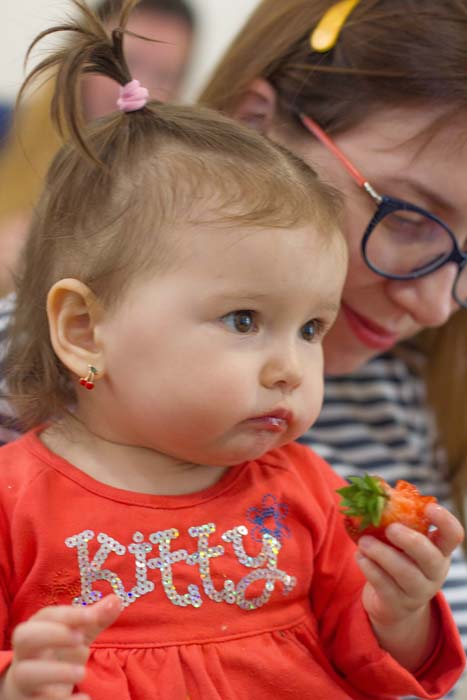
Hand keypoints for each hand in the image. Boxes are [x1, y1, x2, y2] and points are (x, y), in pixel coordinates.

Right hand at [0, 594, 121, 699]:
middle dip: (52, 634)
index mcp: (36, 629)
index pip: (47, 615)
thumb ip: (96, 619)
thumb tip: (116, 600)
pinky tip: (84, 698)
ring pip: (27, 673)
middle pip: (24, 637)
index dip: (69, 614)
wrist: (36, 690)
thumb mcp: (78, 636)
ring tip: (82, 672)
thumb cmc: (60, 654)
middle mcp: (26, 653)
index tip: (93, 616)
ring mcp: (24, 679)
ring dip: (57, 671)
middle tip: (80, 640)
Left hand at [355, 503, 463, 668]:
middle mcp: (434, 571)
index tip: (428, 507)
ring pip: (405, 573)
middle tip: (390, 528)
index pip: (453, 535)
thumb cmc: (397, 558)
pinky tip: (360, 556)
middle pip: (430, 557)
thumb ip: (393, 516)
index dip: (445, 521)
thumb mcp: (402, 540)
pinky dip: (370, 568)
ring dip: (382, 554)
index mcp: (439, 550)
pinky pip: (384, 585)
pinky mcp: (398, 603)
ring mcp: (418, 591)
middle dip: (410, 541)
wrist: (392, 603)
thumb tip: (374, 483)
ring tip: (363, 542)